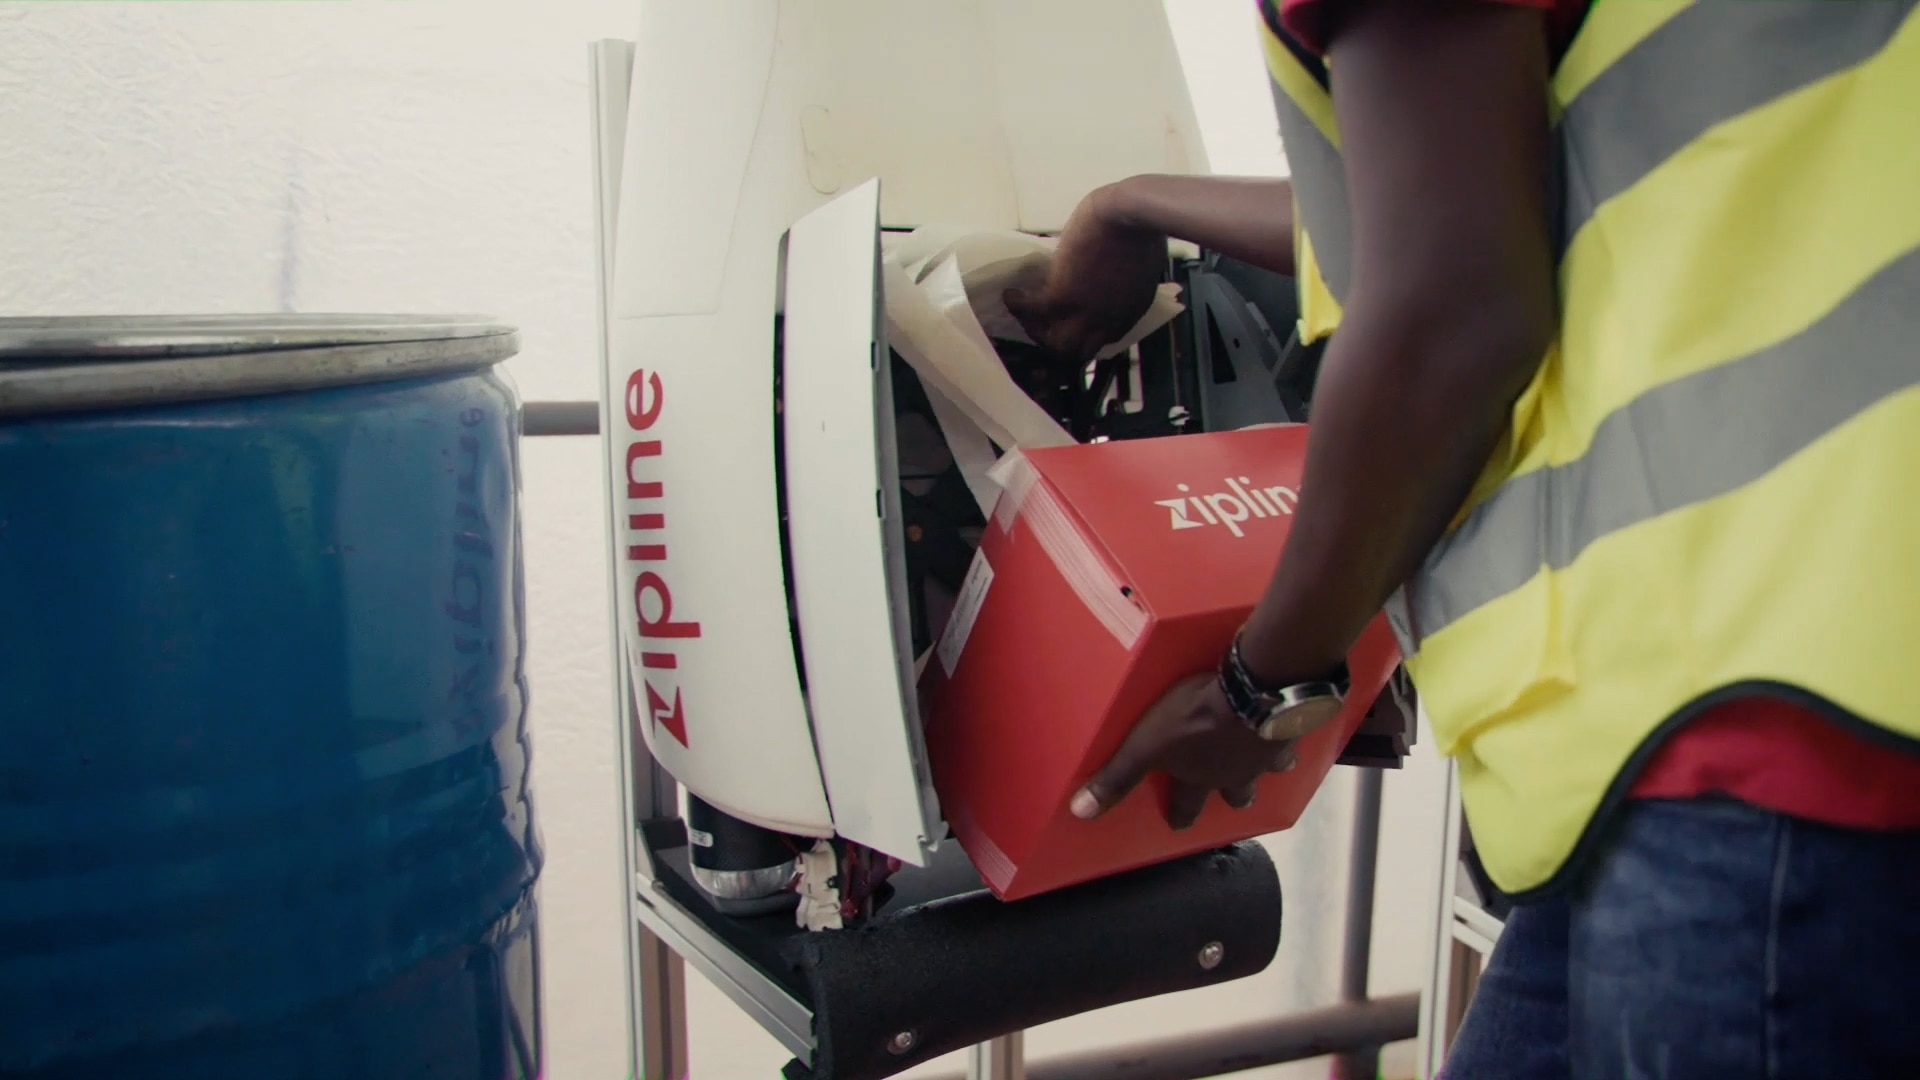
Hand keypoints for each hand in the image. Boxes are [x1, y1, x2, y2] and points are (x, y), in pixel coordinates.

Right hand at [1003, 181, 1166, 364]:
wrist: (1128, 217)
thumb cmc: (1140, 230)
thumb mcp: (1139, 268)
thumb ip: (1124, 282)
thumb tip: (1108, 277)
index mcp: (1128, 313)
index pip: (1105, 340)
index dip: (1088, 334)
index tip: (1077, 323)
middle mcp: (1105, 321)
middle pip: (1079, 352)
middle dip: (1061, 344)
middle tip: (1046, 329)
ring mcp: (1083, 312)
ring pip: (1055, 342)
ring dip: (1037, 331)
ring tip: (1026, 316)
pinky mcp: (1061, 295)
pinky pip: (1033, 310)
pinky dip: (1019, 305)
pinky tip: (1011, 295)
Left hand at [1068, 673, 1300, 830]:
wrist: (1254, 693)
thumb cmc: (1195, 720)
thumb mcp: (1147, 746)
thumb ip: (1118, 777)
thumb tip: (1081, 812)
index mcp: (1201, 778)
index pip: (1188, 807)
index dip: (1180, 816)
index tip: (1178, 824)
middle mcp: (1236, 773)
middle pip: (1237, 794)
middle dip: (1235, 797)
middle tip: (1234, 796)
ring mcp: (1267, 753)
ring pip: (1269, 768)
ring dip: (1266, 765)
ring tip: (1266, 757)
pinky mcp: (1290, 727)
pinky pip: (1292, 736)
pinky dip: (1290, 733)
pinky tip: (1292, 723)